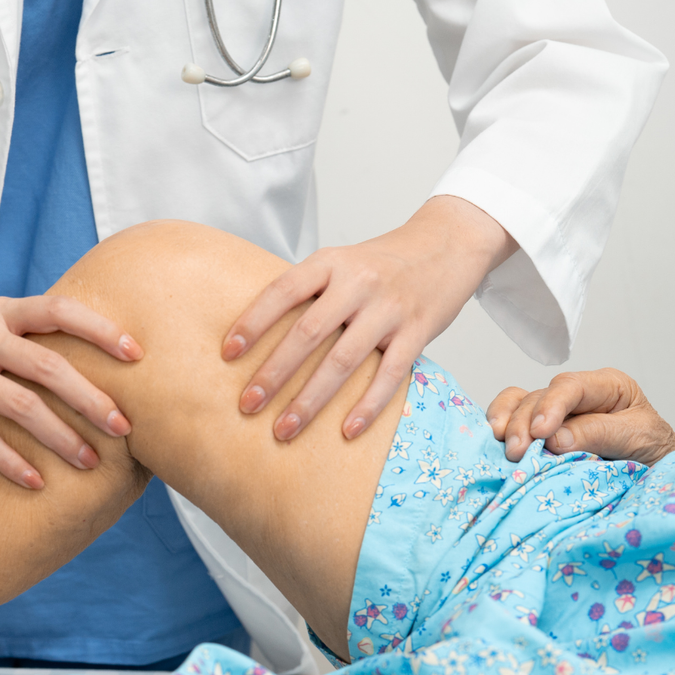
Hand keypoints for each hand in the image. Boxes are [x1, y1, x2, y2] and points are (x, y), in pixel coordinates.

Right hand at [0, 296, 142, 488]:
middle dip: (92, 398)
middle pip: (48, 365)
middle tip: (126, 428)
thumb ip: (26, 336)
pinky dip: (9, 460)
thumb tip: (93, 361)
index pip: (58, 310)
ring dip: (60, 437)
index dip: (100, 329)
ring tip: (90, 463)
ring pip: (19, 404)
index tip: (137, 354)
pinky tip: (34, 482)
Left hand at [222, 196, 516, 441]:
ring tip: (284, 429)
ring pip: (343, 361)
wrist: (448, 243)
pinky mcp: (418, 331)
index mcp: (331, 262)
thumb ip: (308, 292)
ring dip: (310, 400)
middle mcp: (358, 283)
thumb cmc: (383, 262)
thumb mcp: (341, 262)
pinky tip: (346, 431)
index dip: (253, 322)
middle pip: (308, 333)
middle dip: (274, 373)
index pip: (283, 291)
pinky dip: (366, 407)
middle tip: (247, 405)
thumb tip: (255, 335)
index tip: (227, 354)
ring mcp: (390, 308)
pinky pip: (389, 375)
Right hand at [487, 368, 674, 464]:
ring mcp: (556, 411)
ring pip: (519, 403)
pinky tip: (494, 442)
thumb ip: (598, 434)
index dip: (551, 406)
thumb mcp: (637, 439)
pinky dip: (501, 426)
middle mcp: (577, 395)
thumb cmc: (654, 453)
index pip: (571, 386)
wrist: (657, 476)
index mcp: (607, 387)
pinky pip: (513, 418)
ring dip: (507, 424)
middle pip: (540, 396)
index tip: (541, 433)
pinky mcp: (541, 430)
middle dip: (524, 423)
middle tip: (518, 452)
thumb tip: (554, 439)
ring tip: (503, 448)